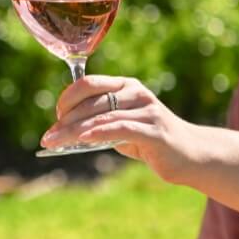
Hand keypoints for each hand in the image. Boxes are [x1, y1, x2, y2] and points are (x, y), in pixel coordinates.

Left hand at [40, 75, 195, 181]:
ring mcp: (147, 110)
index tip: (56, 117)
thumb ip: (99, 123)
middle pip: (92, 101)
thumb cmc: (151, 141)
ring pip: (102, 117)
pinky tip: (83, 138)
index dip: (68, 98)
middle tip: (48, 136)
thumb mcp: (122, 127)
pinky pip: (121, 128)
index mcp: (127, 86)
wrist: (190, 155)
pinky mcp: (155, 131)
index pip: (90, 83)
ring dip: (74, 131)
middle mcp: (136, 93)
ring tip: (54, 142)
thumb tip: (64, 130)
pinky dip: (99, 132)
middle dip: (66, 119)